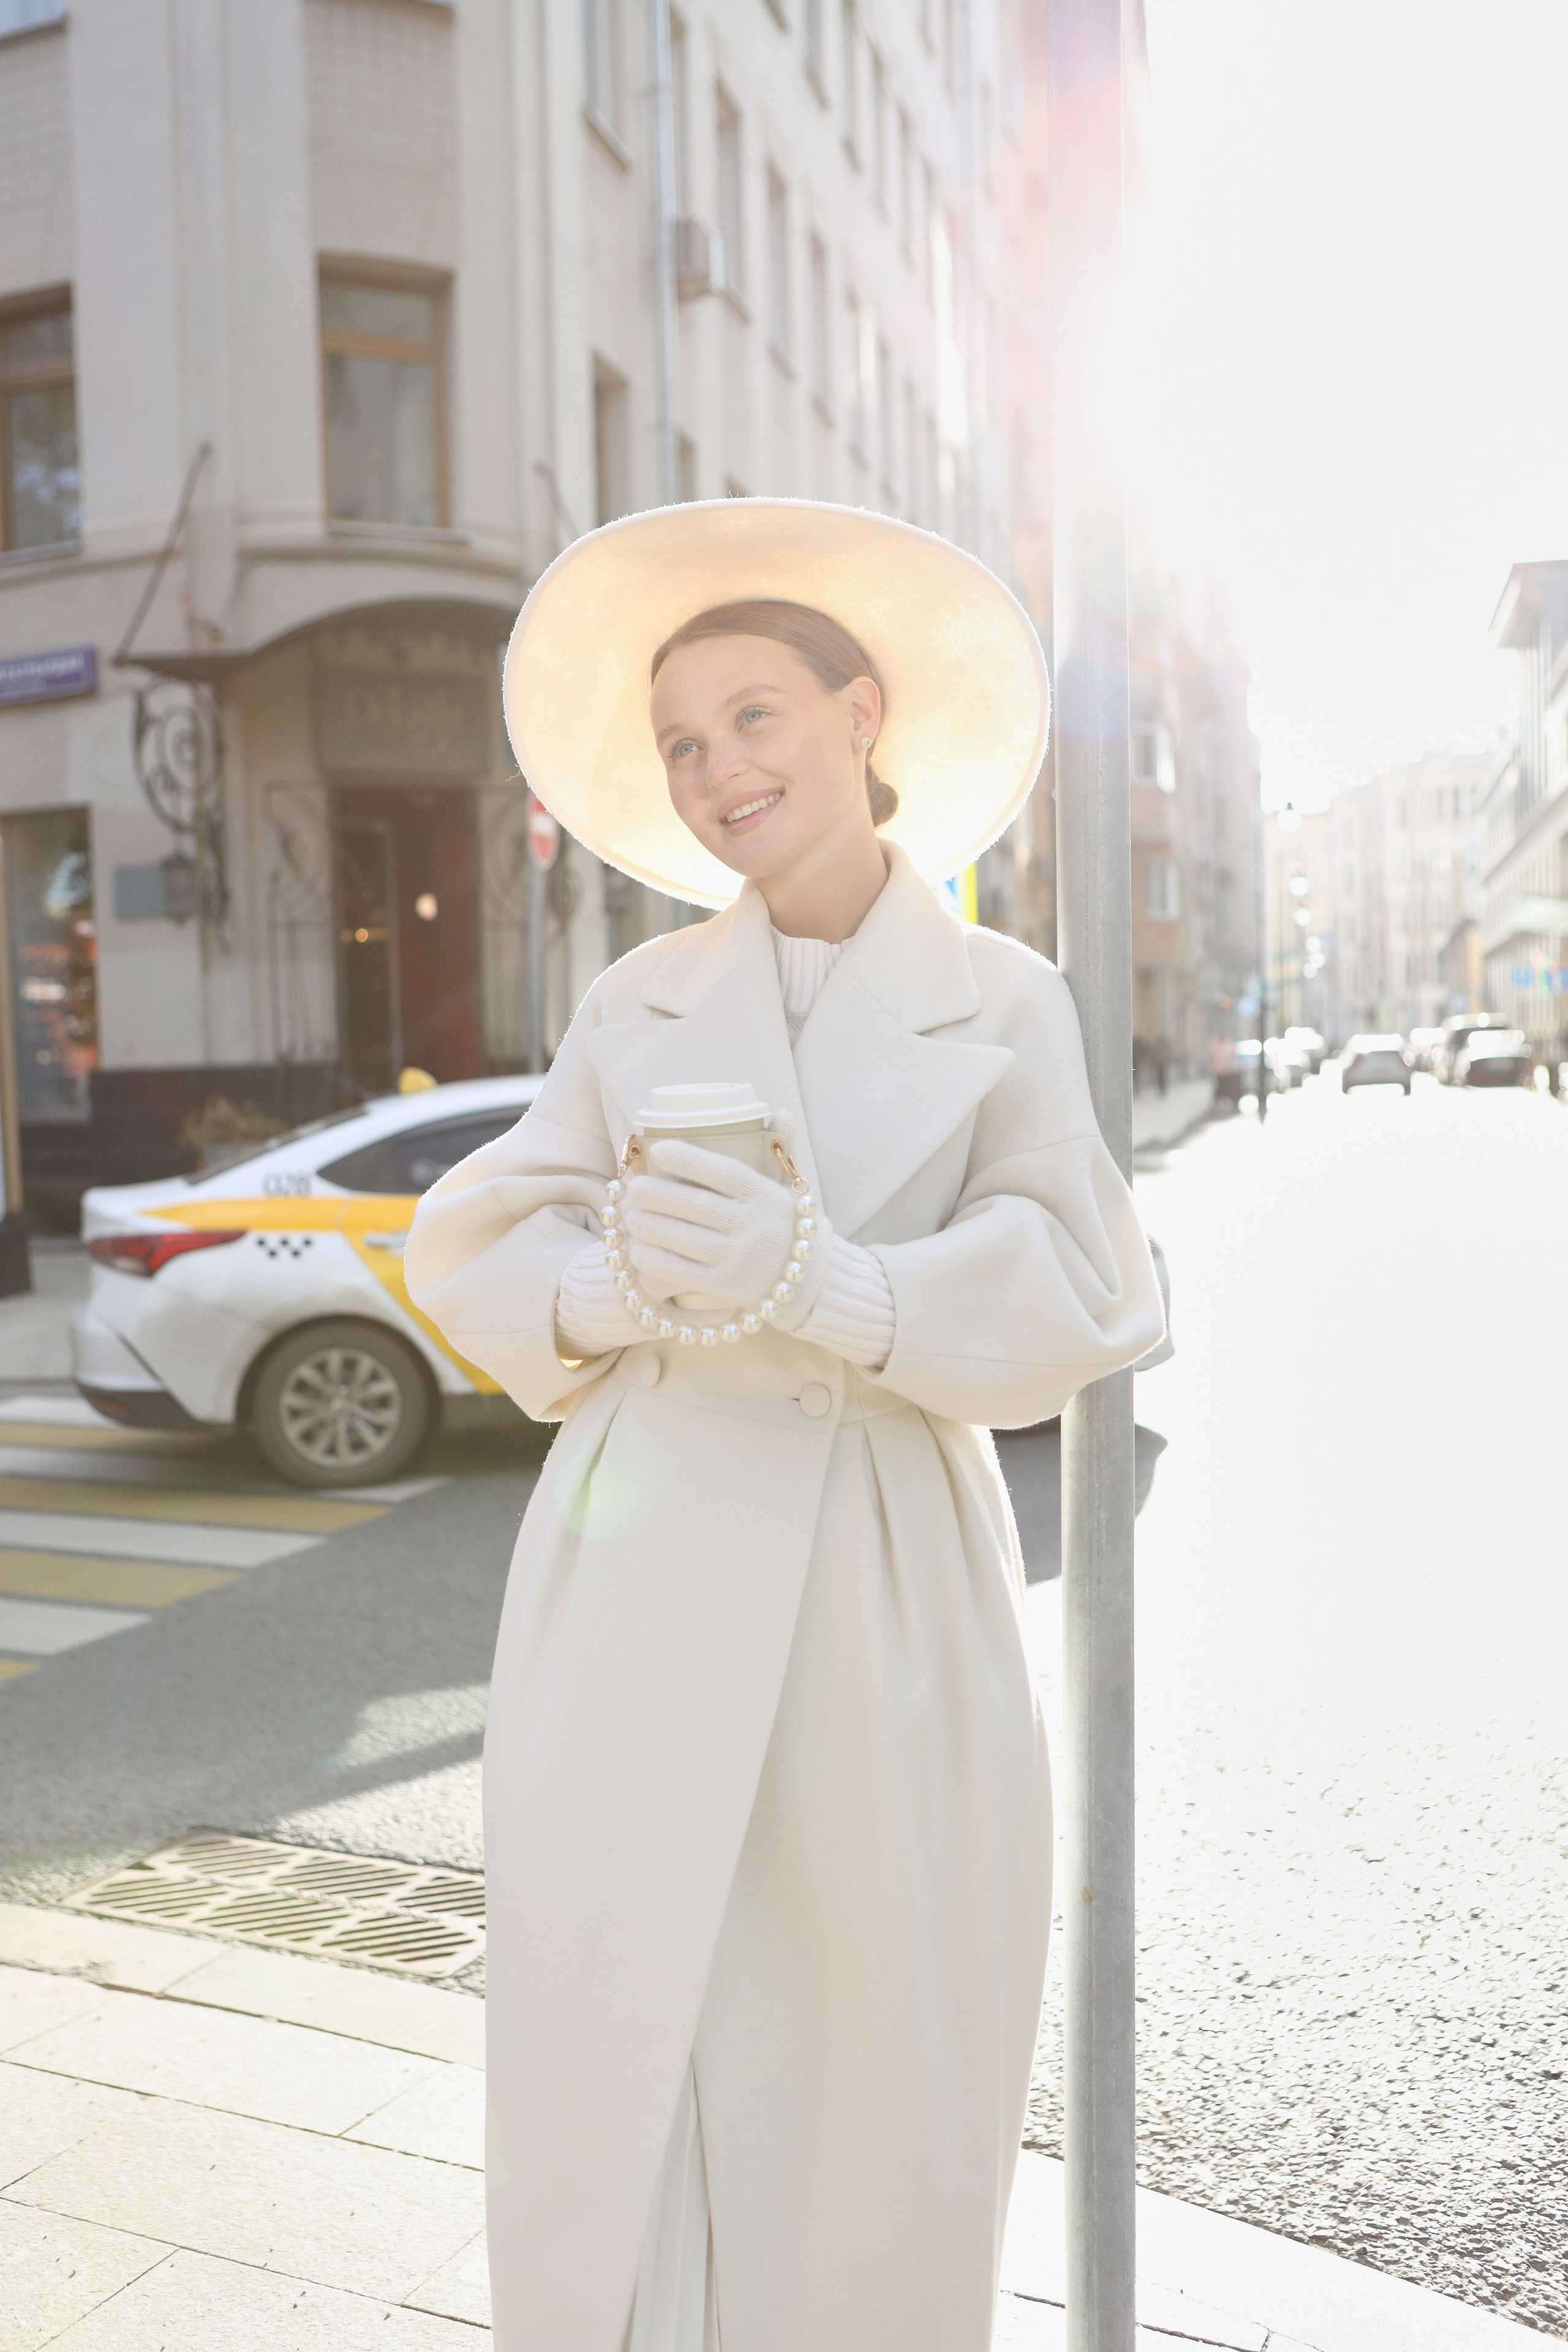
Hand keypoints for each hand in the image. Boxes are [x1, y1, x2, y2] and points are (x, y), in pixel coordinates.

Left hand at [622, 1140, 823, 1317]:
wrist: (806, 1277)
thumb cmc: (781, 1222)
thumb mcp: (784, 1186)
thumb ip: (780, 1148)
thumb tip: (781, 1110)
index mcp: (767, 1197)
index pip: (725, 1173)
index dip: (689, 1159)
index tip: (658, 1149)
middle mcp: (757, 1228)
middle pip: (698, 1206)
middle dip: (658, 1195)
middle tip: (633, 1188)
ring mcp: (743, 1260)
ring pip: (686, 1240)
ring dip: (650, 1226)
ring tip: (630, 1216)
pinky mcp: (728, 1288)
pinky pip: (684, 1274)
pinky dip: (657, 1261)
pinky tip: (638, 1251)